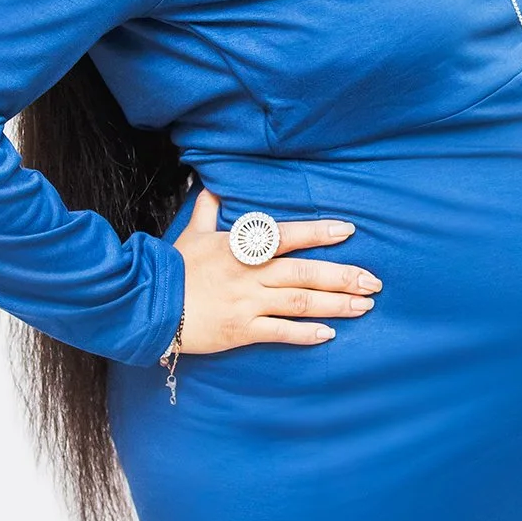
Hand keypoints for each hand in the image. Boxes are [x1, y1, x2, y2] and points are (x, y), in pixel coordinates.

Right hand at [166, 187, 380, 357]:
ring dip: (335, 304)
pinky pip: (279, 332)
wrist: (148, 305)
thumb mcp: (191, 235)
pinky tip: (329, 333)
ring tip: (364, 307)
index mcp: (241, 248)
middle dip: (343, 277)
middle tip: (373, 282)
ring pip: (299, 302)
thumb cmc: (172, 268)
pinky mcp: (241, 330)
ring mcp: (246, 303)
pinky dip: (305, 333)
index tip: (347, 230)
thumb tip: (209, 187)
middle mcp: (249, 274)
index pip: (287, 235)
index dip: (318, 232)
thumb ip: (207, 211)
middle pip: (305, 273)